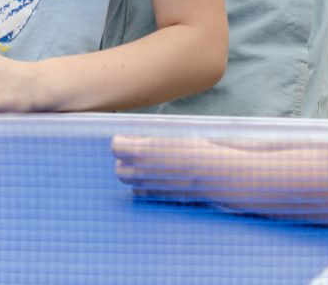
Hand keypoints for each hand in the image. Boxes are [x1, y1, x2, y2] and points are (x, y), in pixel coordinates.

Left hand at [111, 135, 247, 206]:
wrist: (211, 171)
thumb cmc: (192, 146)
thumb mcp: (167, 132)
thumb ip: (147, 134)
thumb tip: (136, 136)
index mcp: (141, 152)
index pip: (116, 147)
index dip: (122, 140)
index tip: (130, 136)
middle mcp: (141, 171)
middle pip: (119, 169)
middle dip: (124, 159)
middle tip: (137, 150)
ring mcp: (149, 186)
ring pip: (129, 182)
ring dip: (132, 171)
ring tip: (146, 162)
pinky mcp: (159, 196)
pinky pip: (141, 191)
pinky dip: (142, 183)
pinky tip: (154, 174)